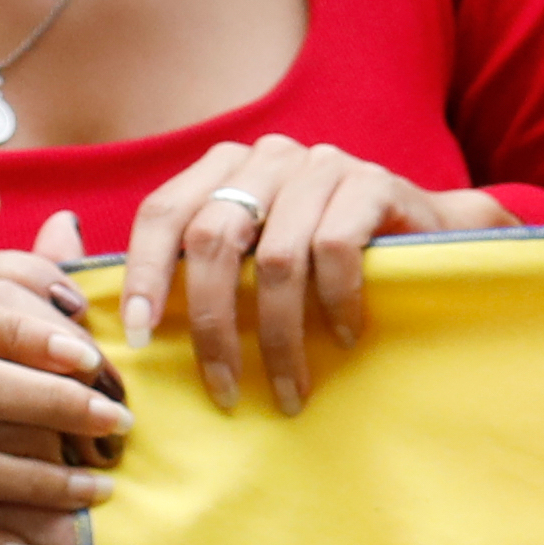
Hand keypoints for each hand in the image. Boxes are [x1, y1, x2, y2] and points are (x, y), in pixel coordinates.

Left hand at [118, 135, 509, 414]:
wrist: (426, 234)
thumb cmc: (326, 257)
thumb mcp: (258, 252)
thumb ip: (201, 264)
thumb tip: (117, 309)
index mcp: (225, 167)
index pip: (163, 213)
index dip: (144, 275)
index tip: (140, 338)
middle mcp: (267, 156)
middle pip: (213, 238)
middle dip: (212, 323)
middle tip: (223, 388)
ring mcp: (321, 164)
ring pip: (276, 258)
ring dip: (278, 335)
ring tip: (289, 387)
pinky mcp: (372, 182)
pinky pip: (336, 250)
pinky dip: (335, 304)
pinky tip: (343, 337)